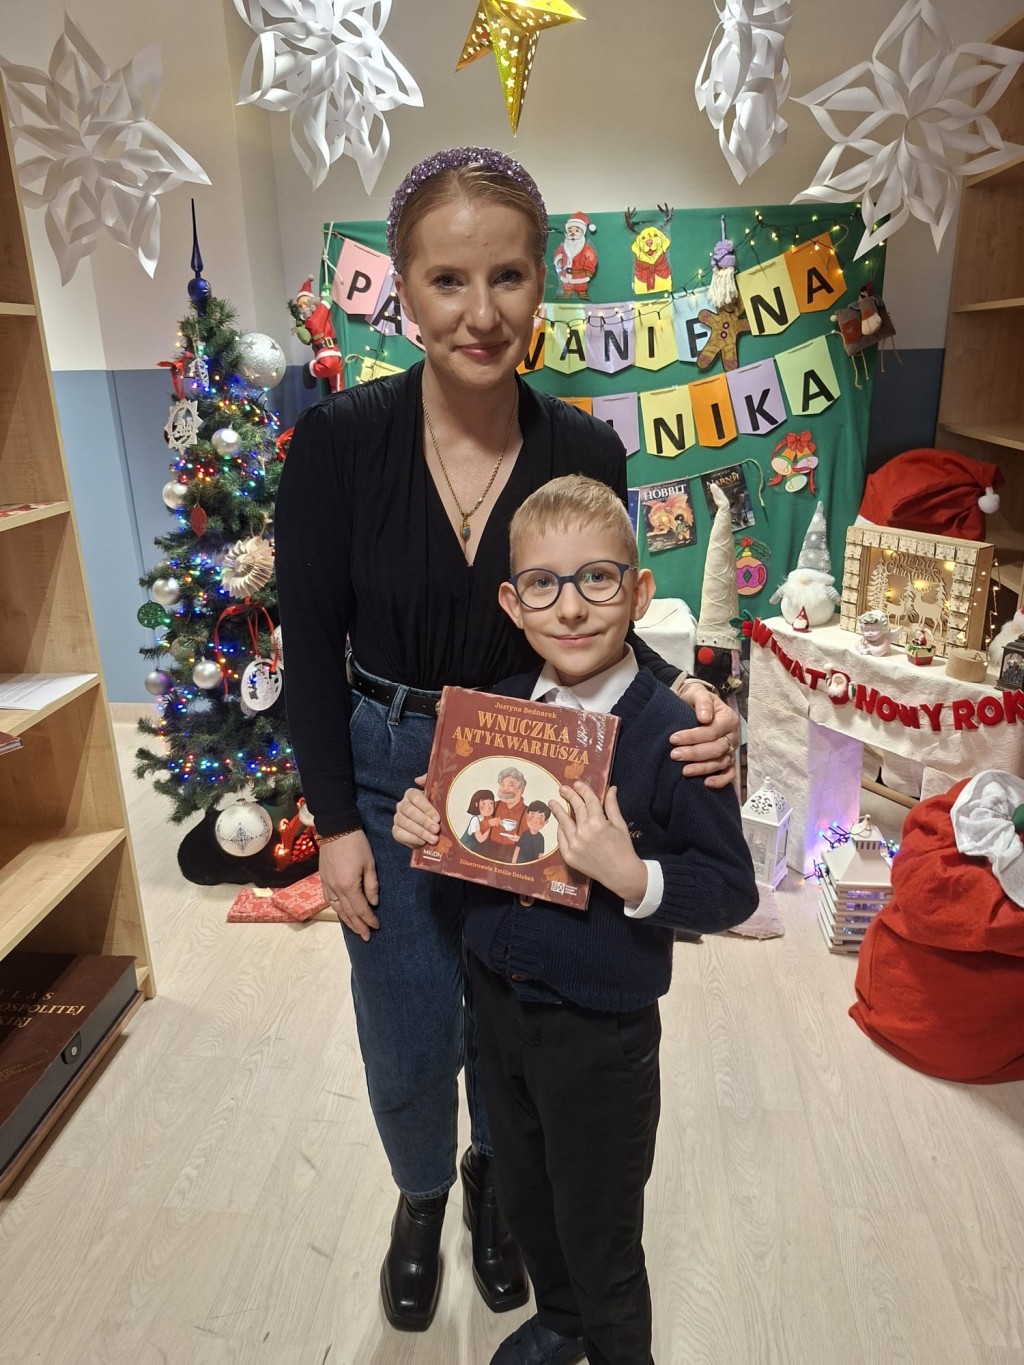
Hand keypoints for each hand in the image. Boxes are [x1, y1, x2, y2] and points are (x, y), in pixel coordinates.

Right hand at [319, 831, 379, 941]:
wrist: (336, 828)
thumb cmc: (356, 844)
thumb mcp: (369, 863)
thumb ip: (371, 885)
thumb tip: (374, 903)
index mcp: (348, 886)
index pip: (360, 909)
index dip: (369, 919)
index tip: (377, 927)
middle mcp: (335, 889)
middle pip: (348, 913)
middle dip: (358, 926)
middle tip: (366, 937)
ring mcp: (327, 884)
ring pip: (337, 908)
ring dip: (346, 921)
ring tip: (355, 929)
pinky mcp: (323, 879)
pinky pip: (329, 899)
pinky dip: (336, 909)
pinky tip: (341, 912)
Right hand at [392, 774, 439, 847]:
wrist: (432, 825)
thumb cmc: (436, 807)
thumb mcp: (437, 793)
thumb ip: (430, 781)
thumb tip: (418, 780)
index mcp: (411, 793)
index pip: (416, 798)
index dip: (426, 808)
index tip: (437, 818)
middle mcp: (402, 805)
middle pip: (410, 811)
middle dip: (424, 821)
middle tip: (436, 829)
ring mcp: (397, 818)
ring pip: (405, 824)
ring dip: (420, 832)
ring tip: (433, 839)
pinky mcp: (396, 831)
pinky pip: (399, 834)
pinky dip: (412, 839)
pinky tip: (423, 842)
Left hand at [547, 784, 646, 902]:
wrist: (621, 874)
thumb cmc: (623, 848)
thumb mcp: (620, 825)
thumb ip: (612, 806)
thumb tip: (611, 788)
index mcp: (598, 822)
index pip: (588, 801)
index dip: (583, 790)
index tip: (577, 783)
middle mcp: (583, 832)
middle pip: (575, 808)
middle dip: (569, 796)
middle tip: (563, 789)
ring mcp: (574, 844)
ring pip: (564, 822)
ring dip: (558, 811)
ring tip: (552, 802)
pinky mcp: (569, 856)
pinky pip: (561, 839)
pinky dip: (560, 830)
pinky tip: (559, 824)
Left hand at [670, 680, 738, 788]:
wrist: (696, 705)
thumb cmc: (696, 700)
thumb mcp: (698, 693)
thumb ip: (702, 701)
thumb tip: (705, 717)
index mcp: (728, 718)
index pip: (712, 731)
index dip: (693, 736)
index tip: (673, 738)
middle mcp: (732, 735)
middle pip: (716, 748)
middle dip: (695, 753)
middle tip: (675, 755)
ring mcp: (731, 749)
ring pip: (720, 762)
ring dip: (703, 768)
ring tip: (684, 771)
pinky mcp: (728, 761)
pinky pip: (729, 774)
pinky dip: (721, 781)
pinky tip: (706, 783)